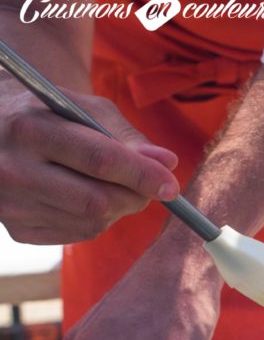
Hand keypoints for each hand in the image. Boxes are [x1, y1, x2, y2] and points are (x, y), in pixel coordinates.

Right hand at [0, 82, 179, 242]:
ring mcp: (12, 205)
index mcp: (29, 128)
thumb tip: (167, 164)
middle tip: (153, 187)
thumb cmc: (46, 111)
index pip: (98, 160)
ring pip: (91, 222)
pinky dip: (98, 220)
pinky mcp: (17, 230)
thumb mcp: (79, 105)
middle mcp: (14, 170)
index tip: (172, 185)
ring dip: (119, 208)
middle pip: (97, 200)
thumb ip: (125, 135)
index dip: (141, 175)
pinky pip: (77, 234)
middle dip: (135, 196)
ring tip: (117, 185)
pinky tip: (90, 197)